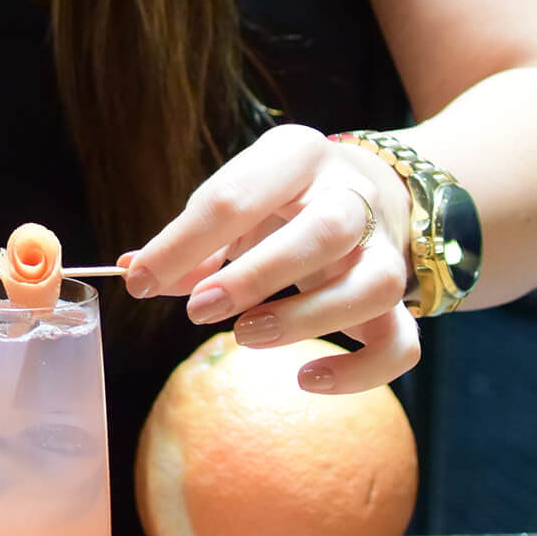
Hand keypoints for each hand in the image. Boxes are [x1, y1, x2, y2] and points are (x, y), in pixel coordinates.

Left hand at [120, 123, 419, 393]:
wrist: (370, 187)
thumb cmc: (281, 200)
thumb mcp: (237, 199)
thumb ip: (191, 240)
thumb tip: (133, 272)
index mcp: (295, 156)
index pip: (237, 195)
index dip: (182, 243)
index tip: (140, 284)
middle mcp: (350, 194)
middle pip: (324, 231)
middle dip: (255, 277)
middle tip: (198, 311)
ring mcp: (384, 247)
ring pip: (374, 285)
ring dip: (308, 319)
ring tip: (246, 337)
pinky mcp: (399, 297)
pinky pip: (402, 342)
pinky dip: (360, 371)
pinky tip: (307, 379)